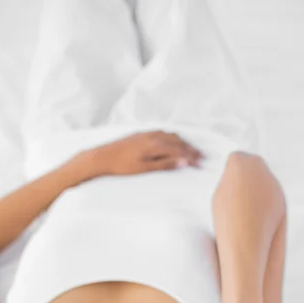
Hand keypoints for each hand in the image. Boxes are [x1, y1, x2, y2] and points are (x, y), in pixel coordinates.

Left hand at [73, 130, 205, 179]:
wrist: (101, 157)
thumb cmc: (122, 166)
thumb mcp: (145, 168)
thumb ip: (165, 164)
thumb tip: (184, 162)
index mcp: (156, 145)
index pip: (179, 150)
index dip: (192, 157)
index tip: (201, 163)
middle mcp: (153, 136)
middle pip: (178, 142)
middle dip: (191, 149)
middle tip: (202, 157)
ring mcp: (147, 133)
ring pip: (171, 136)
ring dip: (183, 143)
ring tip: (191, 150)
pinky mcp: (142, 134)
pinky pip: (163, 133)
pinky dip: (173, 138)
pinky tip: (174, 141)